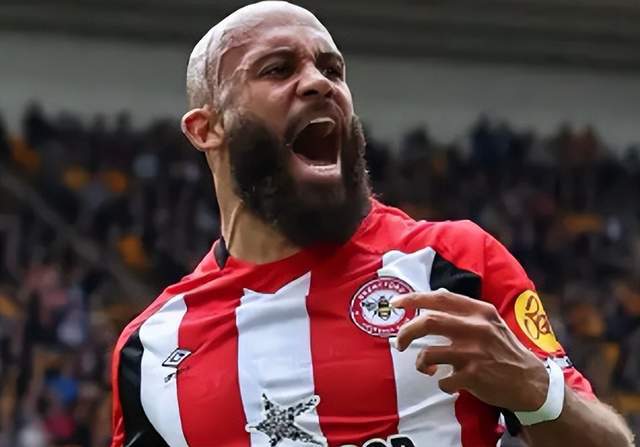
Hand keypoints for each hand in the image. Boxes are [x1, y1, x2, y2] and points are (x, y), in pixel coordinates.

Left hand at [390, 288, 548, 411]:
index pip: (440, 298)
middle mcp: (476, 328)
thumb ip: (464, 310)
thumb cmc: (503, 349)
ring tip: (426, 367)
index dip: (413, 299)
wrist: (529, 381)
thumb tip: (434, 296)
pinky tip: (448, 382)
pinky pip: (442, 380)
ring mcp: (474, 353)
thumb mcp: (489, 321)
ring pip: (428, 353)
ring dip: (420, 362)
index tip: (396, 303)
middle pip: (428, 322)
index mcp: (479, 311)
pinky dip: (440, 383)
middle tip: (398, 342)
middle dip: (406, 332)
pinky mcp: (474, 376)